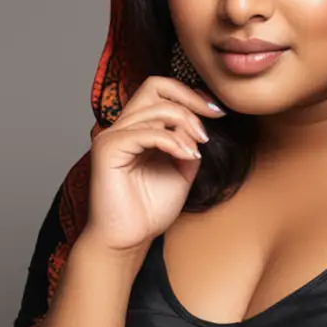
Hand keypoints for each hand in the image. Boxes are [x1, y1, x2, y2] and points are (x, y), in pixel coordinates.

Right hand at [81, 76, 224, 254]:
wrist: (129, 239)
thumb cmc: (149, 210)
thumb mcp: (182, 170)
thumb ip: (190, 144)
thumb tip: (201, 124)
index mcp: (137, 128)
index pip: (161, 90)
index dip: (191, 95)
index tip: (217, 111)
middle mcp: (123, 126)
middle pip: (155, 86)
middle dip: (189, 99)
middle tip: (211, 121)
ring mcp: (112, 135)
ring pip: (155, 109)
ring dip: (186, 125)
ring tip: (197, 151)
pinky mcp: (108, 149)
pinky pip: (146, 132)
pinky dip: (172, 141)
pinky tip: (187, 157)